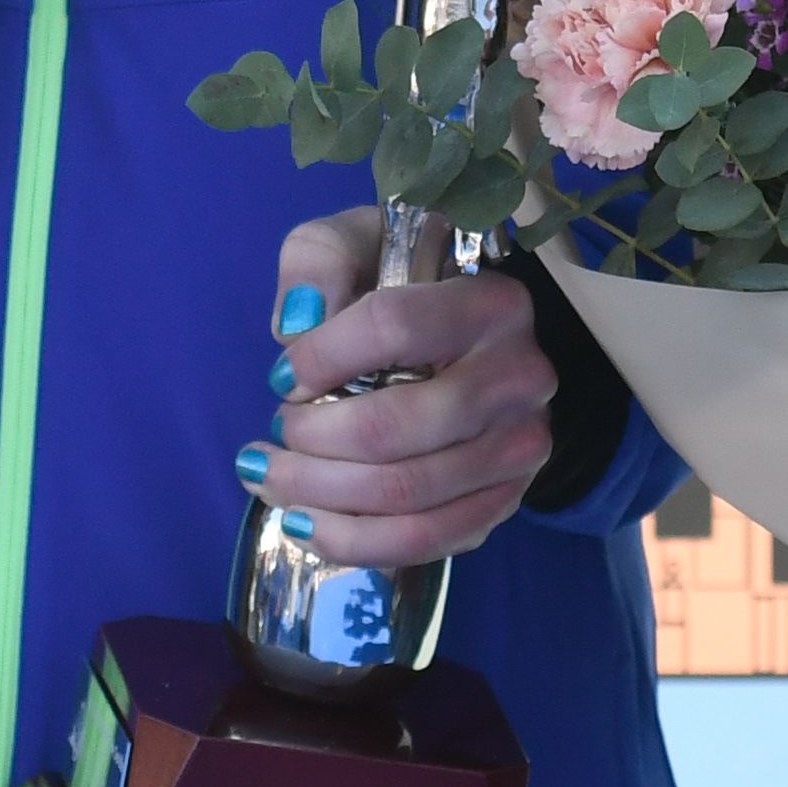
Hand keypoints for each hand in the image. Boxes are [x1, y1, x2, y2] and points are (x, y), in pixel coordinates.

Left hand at [245, 207, 555, 568]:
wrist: (465, 344)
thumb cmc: (399, 287)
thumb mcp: (354, 244)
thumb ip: (318, 262)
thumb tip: (296, 325)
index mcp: (491, 302)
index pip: (391, 327)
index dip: (319, 357)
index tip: (281, 376)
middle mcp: (520, 377)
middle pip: (395, 427)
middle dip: (311, 440)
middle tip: (273, 432)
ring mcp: (519, 447)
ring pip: (406, 493)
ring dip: (318, 494)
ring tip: (268, 478)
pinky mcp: (503, 501)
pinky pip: (425, 540)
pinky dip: (352, 541)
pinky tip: (304, 522)